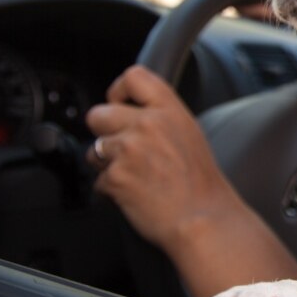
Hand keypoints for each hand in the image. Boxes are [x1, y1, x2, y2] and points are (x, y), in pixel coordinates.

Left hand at [85, 65, 238, 251]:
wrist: (203, 220)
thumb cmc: (201, 185)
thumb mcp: (190, 135)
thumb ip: (161, 118)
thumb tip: (132, 113)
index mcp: (170, 111)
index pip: (133, 76)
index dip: (118, 90)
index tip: (118, 103)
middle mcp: (148, 124)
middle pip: (99, 114)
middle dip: (103, 132)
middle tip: (123, 150)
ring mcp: (129, 150)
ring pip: (94, 149)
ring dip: (106, 164)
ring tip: (134, 177)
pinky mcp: (115, 176)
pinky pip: (98, 179)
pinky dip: (111, 189)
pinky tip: (134, 194)